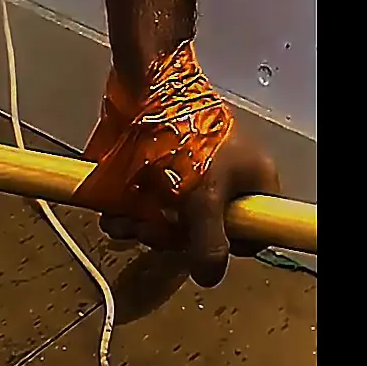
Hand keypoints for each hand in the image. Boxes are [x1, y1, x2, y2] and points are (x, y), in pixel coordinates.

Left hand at [94, 110, 281, 287]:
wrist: (147, 87)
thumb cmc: (186, 140)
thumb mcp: (203, 197)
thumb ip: (208, 242)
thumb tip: (209, 278)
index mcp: (254, 183)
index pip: (252, 233)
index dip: (225, 245)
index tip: (195, 246)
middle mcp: (225, 181)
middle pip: (201, 230)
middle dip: (167, 235)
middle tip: (146, 231)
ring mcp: (189, 174)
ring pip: (168, 218)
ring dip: (141, 226)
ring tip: (121, 223)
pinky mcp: (157, 167)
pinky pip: (146, 201)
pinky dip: (129, 210)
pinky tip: (112, 213)